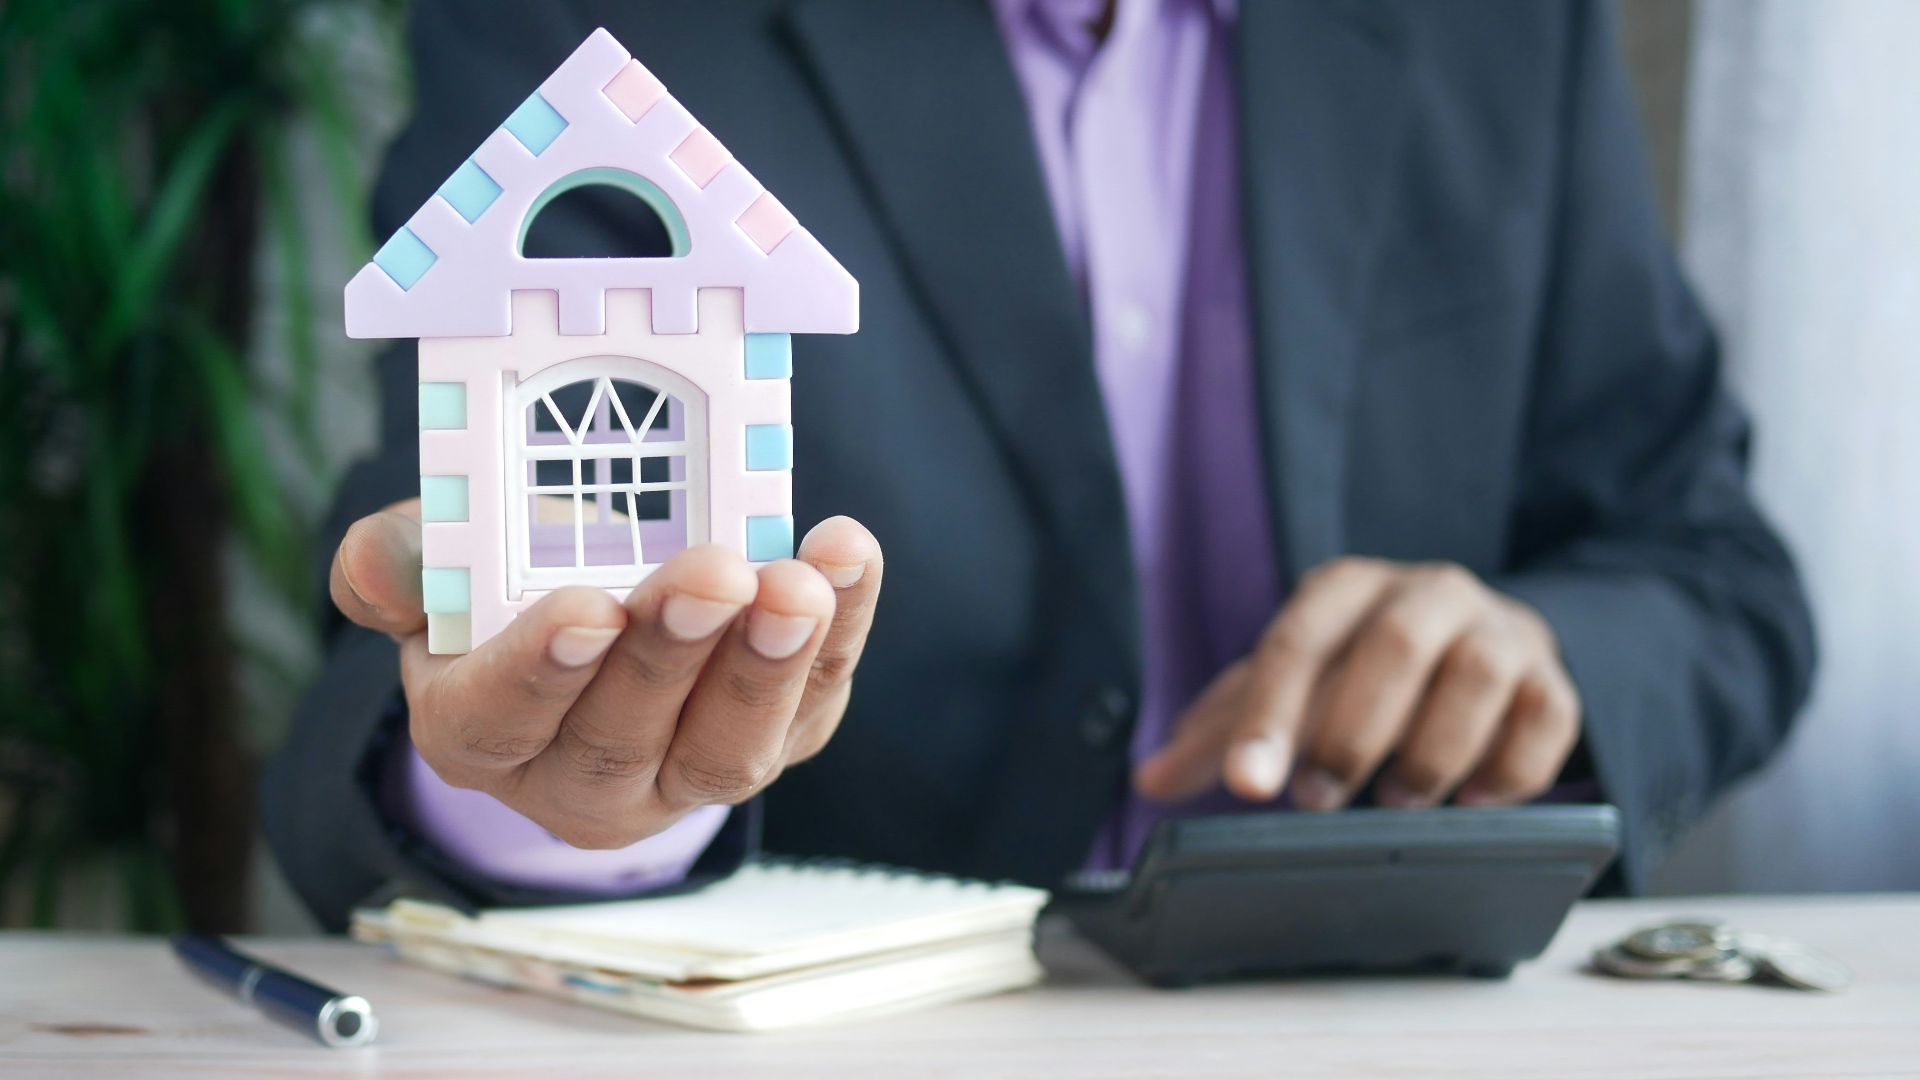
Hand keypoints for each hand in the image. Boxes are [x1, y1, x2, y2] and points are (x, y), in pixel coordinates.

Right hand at [330, 499, 882, 847]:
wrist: (596, 611)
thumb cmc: (505, 587)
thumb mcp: (437, 568)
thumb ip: (400, 563)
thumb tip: (376, 561)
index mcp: (479, 733)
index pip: (501, 719)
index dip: (544, 669)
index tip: (589, 608)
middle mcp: (581, 779)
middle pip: (624, 737)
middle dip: (673, 655)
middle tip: (714, 574)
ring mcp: (685, 773)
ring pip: (727, 747)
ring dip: (770, 664)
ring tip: (797, 583)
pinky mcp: (775, 740)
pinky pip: (813, 701)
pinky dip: (840, 631)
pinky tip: (847, 556)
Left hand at [1135, 558, 1579, 810]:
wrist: (1480, 641)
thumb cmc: (1364, 669)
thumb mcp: (1293, 686)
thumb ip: (1224, 731)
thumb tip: (1149, 779)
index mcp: (1346, 589)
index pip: (1298, 643)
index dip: (1269, 717)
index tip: (1249, 785)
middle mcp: (1427, 592)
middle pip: (1393, 646)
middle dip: (1352, 732)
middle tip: (1319, 800)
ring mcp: (1498, 631)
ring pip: (1476, 675)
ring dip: (1432, 751)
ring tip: (1400, 801)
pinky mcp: (1552, 678)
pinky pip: (1545, 717)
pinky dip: (1509, 769)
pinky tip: (1473, 801)